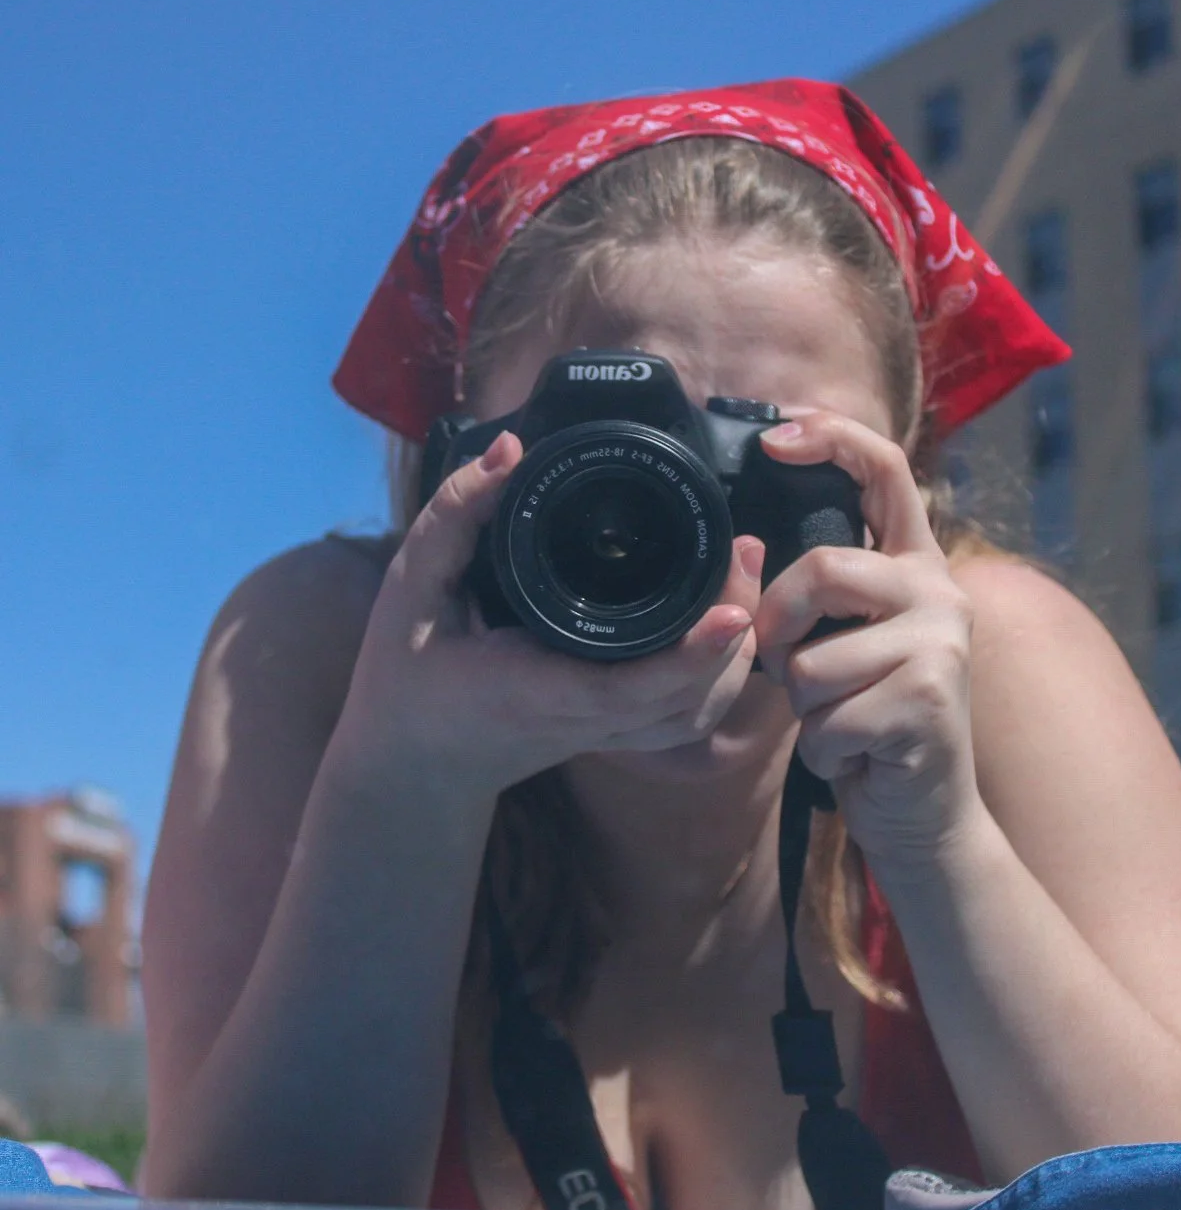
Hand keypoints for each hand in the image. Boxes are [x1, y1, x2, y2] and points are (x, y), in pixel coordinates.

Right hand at [336, 431, 764, 795]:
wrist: (413, 760)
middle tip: (744, 550)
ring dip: (735, 656)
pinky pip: (687, 720)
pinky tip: (729, 628)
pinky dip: (721, 679)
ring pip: (698, 713)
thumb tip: (510, 449)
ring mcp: (606, 733)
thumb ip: (456, 514)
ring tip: (742, 578)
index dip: (689, 655)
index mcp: (536, 690)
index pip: (627, 687)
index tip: (732, 611)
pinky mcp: (615, 732)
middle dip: (733, 628)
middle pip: (688, 696)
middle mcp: (584, 719)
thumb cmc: (407, 676)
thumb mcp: (411, 588)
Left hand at [752, 412, 985, 868]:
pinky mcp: (928, 702)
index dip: (831, 437)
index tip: (775, 436)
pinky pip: (826, 718)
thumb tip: (748, 553)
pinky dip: (823, 750)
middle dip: (778, 625)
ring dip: (804, 707)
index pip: (884, 470)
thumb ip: (821, 593)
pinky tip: (857, 757)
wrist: (924, 815)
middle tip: (784, 664)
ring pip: (810, 661)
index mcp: (916, 567)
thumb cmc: (869, 721)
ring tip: (843, 721)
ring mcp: (941, 646)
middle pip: (824, 568)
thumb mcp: (845, 643)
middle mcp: (939, 594)